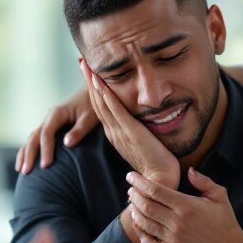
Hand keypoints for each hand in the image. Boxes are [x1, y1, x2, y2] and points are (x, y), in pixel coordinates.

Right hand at [15, 86, 97, 173]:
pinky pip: (34, 140)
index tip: (46, 165)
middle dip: (29, 155)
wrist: (90, 95)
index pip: (46, 133)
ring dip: (25, 154)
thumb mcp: (89, 117)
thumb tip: (67, 143)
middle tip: (27, 172)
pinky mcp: (49, 128)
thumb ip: (79, 130)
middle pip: (34, 137)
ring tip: (22, 172)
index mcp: (57, 114)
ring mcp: (46, 123)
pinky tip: (23, 163)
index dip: (45, 150)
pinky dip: (27, 151)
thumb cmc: (91, 107)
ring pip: (30, 139)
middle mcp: (48, 118)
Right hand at [82, 59, 179, 188]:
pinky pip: (115, 111)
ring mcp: (120, 132)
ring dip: (94, 84)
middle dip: (89, 81)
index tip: (90, 73)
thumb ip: (138, 130)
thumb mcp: (142, 141)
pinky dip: (107, 96)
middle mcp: (113, 131)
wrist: (160, 179)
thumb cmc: (156, 162)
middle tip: (82, 63)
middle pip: (97, 102)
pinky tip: (101, 83)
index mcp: (115, 133)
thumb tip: (142, 119)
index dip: (94, 89)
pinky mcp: (130, 132)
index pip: (101, 107)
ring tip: (87, 67)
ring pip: (102, 104)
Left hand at [125, 168, 242, 242]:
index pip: (155, 190)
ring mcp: (173, 238)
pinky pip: (148, 242)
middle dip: (134, 194)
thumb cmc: (225, 222)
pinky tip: (139, 224)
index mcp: (187, 206)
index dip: (140, 182)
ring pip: (144, 223)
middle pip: (146, 205)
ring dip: (134, 211)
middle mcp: (177, 222)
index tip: (131, 176)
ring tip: (132, 203)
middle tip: (130, 189)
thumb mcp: (219, 196)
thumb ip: (203, 181)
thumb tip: (189, 170)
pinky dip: (140, 232)